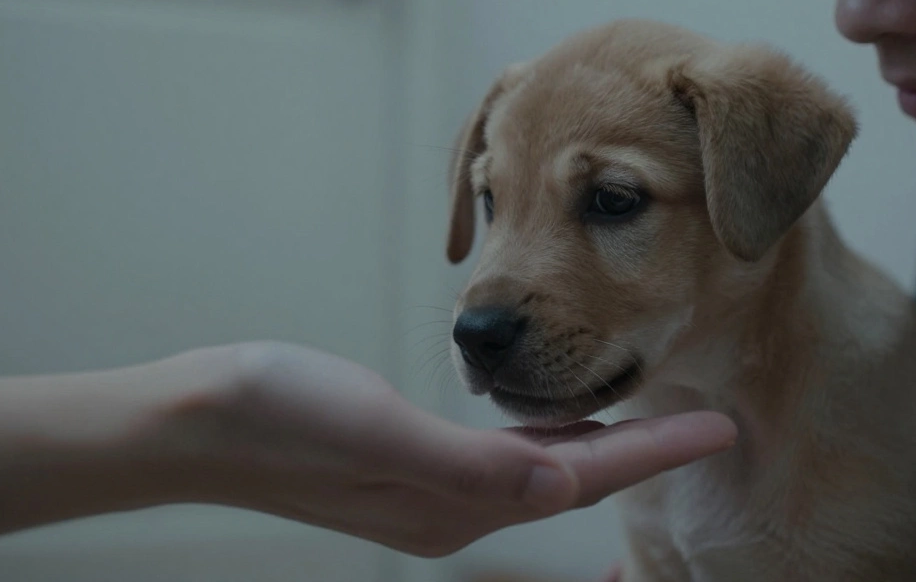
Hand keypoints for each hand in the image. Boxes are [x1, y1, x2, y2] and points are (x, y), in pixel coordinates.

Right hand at [153, 341, 736, 556]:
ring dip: (598, 443)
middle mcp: (453, 504)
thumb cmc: (276, 415)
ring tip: (649, 411)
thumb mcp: (373, 429)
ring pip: (541, 468)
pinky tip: (553, 411)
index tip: (722, 428)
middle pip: (574, 480)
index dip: (654, 453)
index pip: (581, 478)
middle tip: (705, 418)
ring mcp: (429, 489)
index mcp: (456, 500)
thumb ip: (468, 462)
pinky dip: (543, 434)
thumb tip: (562, 485)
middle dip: (643, 453)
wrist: (194, 423)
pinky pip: (503, 455)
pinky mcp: (407, 465)